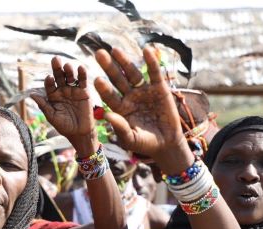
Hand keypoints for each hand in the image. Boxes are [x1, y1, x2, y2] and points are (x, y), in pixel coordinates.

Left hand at [30, 57, 95, 156]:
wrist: (80, 133)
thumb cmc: (64, 126)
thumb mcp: (52, 116)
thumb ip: (43, 105)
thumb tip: (31, 94)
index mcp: (53, 96)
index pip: (49, 84)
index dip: (49, 81)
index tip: (49, 78)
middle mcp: (62, 90)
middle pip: (59, 76)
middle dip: (57, 68)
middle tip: (55, 59)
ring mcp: (73, 90)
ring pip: (70, 77)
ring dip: (68, 70)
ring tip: (67, 66)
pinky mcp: (84, 91)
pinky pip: (82, 81)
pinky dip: (82, 74)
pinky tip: (80, 68)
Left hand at [93, 47, 192, 174]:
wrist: (166, 143)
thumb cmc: (145, 144)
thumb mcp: (131, 139)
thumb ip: (120, 128)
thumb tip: (107, 115)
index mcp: (120, 108)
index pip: (109, 95)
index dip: (103, 88)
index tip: (96, 79)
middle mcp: (129, 97)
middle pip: (117, 79)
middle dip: (109, 67)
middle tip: (98, 54)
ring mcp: (143, 91)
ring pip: (132, 73)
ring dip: (124, 61)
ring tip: (115, 50)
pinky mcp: (159, 88)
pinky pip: (154, 73)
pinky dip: (151, 62)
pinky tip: (146, 50)